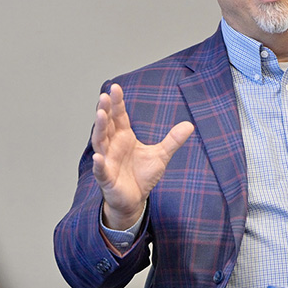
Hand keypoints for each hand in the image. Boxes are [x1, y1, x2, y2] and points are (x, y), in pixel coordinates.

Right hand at [91, 83, 193, 229]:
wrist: (135, 200)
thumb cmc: (141, 176)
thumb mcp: (160, 156)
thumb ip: (172, 141)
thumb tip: (189, 125)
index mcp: (124, 137)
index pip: (119, 116)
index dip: (117, 103)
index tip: (116, 88)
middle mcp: (112, 146)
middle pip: (106, 125)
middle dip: (105, 110)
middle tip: (105, 96)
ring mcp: (107, 161)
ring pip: (100, 142)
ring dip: (99, 129)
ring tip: (100, 114)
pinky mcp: (106, 178)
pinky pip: (101, 170)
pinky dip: (99, 164)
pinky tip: (98, 157)